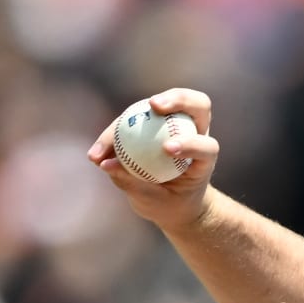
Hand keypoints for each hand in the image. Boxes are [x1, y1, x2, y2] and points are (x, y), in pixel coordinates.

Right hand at [88, 88, 219, 229]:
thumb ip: (133, 183)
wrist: (171, 202)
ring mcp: (175, 124)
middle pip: (197, 104)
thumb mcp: (154, 201)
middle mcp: (195, 134)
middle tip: (153, 105)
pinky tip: (97, 152)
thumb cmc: (170, 203)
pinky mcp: (154, 123)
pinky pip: (133, 119)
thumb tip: (106, 163)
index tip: (167, 149)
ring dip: (133, 113)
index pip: (206, 146)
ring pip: (160, 105)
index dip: (191, 143)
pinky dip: (114, 132)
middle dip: (177, 99)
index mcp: (205, 158)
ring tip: (108, 138)